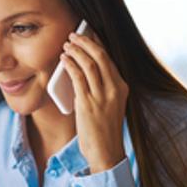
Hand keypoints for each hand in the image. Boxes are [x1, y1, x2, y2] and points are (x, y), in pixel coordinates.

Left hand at [60, 32, 129, 173]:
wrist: (106, 152)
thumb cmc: (104, 131)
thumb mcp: (109, 106)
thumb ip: (101, 89)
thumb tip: (83, 71)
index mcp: (121, 87)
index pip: (109, 59)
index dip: (97, 43)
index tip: (88, 34)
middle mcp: (114, 89)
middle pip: (100, 56)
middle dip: (86, 42)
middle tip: (73, 35)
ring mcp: (102, 96)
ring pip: (89, 63)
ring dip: (76, 50)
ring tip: (66, 45)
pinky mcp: (88, 103)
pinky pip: (78, 77)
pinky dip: (70, 65)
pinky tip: (64, 60)